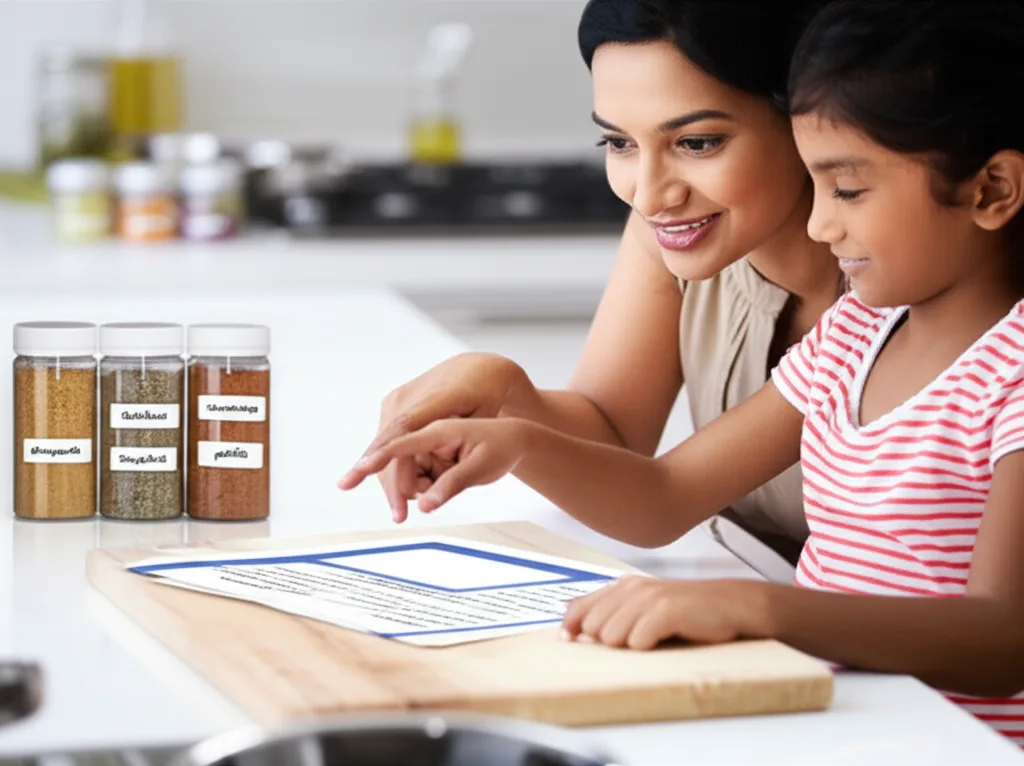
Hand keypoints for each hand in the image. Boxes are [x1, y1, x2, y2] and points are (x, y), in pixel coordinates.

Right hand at [351, 353, 529, 521]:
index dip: (381, 452)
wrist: (480, 370)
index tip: (360, 471)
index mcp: (435, 401)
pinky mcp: (395, 405)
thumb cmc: (485, 400)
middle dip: (390, 483)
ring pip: (385, 446)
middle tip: (398, 515)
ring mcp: (398, 400)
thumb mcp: (480, 435)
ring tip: (405, 506)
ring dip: (392, 478)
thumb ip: (458, 469)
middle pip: (388, 445)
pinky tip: (408, 484)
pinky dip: (396, 464)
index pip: (402, 429)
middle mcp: (409, 398)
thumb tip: (430, 501)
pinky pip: (390, 440)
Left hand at [561, 576, 769, 649]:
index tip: (568, 640)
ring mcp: (649, 597)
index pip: (579, 607)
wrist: (734, 606)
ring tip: (656, 640)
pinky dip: (649, 647)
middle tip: (641, 639)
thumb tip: (572, 623)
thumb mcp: (647, 608)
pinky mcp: (666, 610)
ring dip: (632, 646)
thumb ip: (612, 612)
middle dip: (611, 642)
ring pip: (613, 637)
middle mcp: (632, 588)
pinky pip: (638, 641)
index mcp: (623, 586)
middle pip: (595, 628)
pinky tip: (665, 640)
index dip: (571, 626)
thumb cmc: (691, 613)